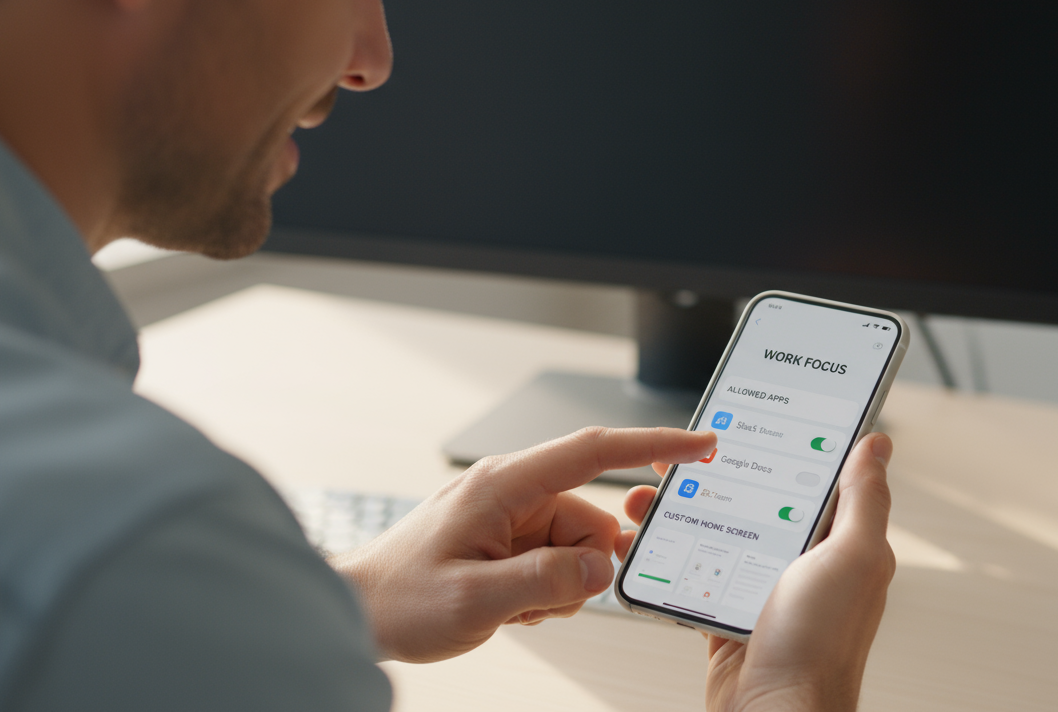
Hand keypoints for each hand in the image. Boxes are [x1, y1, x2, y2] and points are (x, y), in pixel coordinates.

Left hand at [333, 426, 715, 662]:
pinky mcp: (507, 538)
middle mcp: (510, 491)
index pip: (593, 451)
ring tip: (513, 605)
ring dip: (560, 585)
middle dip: (582, 567)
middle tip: (542, 600)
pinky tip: (510, 604)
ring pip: (577, 546)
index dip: (652, 446)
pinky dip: (546, 589)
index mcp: (503, 484)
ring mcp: (509, 515)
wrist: (358, 611)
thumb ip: (545, 581)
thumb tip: (603, 565)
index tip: (699, 446)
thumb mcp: (474, 600)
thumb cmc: (399, 598)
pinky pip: (556, 560)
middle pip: (590, 519)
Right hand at [619, 433, 895, 711]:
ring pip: (721, 534)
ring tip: (650, 495)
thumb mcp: (853, 558)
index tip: (758, 418)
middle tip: (685, 454)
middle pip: (759, 503)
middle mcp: (806, 566)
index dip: (790, 447)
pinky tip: (649, 541)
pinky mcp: (730, 615)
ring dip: (683, 512)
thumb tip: (877, 446)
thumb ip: (864, 500)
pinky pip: (697, 573)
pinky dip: (670, 555)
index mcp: (842, 546)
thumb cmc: (819, 648)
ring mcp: (765, 591)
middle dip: (720, 476)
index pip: (817, 480)